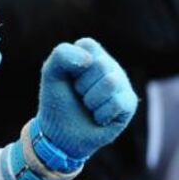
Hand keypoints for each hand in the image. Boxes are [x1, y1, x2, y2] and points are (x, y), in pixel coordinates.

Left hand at [36, 38, 136, 160]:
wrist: (60, 134)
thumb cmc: (57, 102)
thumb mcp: (50, 74)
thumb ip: (61, 55)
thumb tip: (89, 60)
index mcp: (91, 55)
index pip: (87, 45)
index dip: (73, 64)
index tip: (68, 77)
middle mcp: (110, 66)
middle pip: (100, 65)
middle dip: (81, 85)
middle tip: (78, 94)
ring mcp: (122, 84)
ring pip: (110, 82)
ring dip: (91, 100)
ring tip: (88, 105)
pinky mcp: (129, 103)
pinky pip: (117, 102)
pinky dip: (100, 114)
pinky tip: (98, 117)